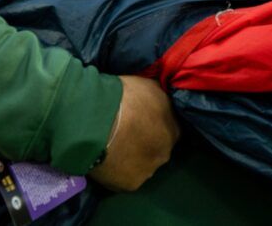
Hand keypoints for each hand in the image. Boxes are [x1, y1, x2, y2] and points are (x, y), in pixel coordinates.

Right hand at [89, 75, 179, 191]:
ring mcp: (148, 170)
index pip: (168, 129)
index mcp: (173, 128)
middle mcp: (166, 152)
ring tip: (110, 147)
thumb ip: (158, 99)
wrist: (97, 120)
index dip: (152, 125)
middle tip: (123, 133)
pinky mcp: (130, 184)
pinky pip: (123, 177)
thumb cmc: (124, 97)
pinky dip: (116, 171)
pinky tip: (104, 161)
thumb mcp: (149, 86)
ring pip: (141, 166)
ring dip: (130, 158)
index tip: (138, 121)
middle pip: (156, 150)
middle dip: (143, 143)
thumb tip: (157, 101)